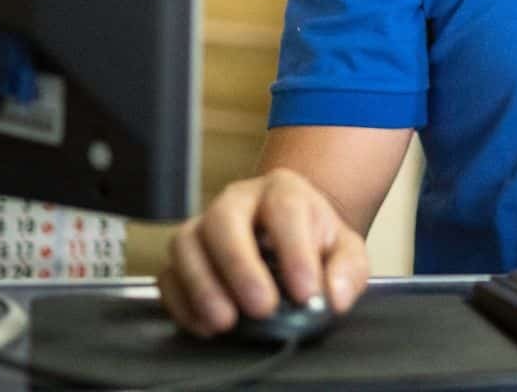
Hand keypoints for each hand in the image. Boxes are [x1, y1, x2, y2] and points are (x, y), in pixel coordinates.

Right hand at [156, 167, 369, 336]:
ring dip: (203, 286)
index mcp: (283, 191)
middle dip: (240, 266)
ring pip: (187, 244)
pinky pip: (169, 274)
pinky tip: (205, 326)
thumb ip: (347, 270)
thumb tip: (335, 296)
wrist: (289, 236)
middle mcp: (237, 201)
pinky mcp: (184, 256)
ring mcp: (204, 225)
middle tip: (261, 308)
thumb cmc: (315, 242)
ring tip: (226, 322)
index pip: (285, 210)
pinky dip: (181, 303)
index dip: (295, 252)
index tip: (306, 294)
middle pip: (224, 220)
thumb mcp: (345, 250)